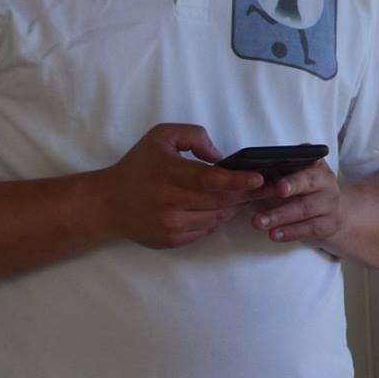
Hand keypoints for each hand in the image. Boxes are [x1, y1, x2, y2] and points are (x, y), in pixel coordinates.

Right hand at [99, 124, 273, 249]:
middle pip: (220, 200)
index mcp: (168, 173)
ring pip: (216, 217)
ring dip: (234, 206)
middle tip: (271, 188)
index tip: (259, 178)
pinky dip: (217, 219)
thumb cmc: (138, 166)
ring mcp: (170, 224)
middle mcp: (169, 201)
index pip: (210, 180)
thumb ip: (194, 136)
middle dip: (248, 194)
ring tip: (245, 195)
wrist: (107, 204)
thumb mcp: (161, 136)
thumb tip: (220, 157)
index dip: (238, 180)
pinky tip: (220, 208)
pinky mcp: (171, 240)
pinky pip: (206, 230)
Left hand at [252, 160, 347, 248]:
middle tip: (276, 192)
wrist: (331, 214)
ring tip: (259, 222)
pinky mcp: (329, 224)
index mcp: (315, 165)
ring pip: (306, 209)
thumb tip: (251, 175)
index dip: (292, 175)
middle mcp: (326, 182)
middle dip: (292, 187)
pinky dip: (291, 232)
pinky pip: (310, 228)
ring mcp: (330, 204)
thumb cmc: (305, 192)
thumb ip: (278, 175)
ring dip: (281, 216)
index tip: (279, 184)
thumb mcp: (294, 179)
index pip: (305, 163)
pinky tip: (275, 234)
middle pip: (308, 183)